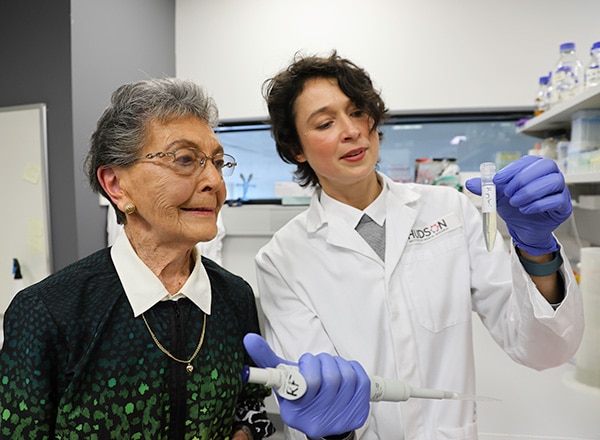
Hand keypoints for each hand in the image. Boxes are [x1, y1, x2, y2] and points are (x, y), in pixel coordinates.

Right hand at [243, 333, 369, 438]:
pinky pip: (361, 380)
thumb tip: (250, 339)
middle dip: (322, 362)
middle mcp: (318, 420)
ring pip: (346, 376)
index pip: (306, 384)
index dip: (306, 369)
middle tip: (316, 362)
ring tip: (329, 367)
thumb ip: (267, 361)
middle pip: (329, 378)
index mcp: (296, 413)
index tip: (303, 366)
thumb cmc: (302, 397)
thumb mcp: (282, 382)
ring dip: (337, 363)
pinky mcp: (358, 412)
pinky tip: (343, 371)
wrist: (322, 420)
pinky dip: (352, 368)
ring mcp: (341, 418)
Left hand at [465, 155, 571, 254]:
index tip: (497, 181)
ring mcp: (560, 190)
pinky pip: (557, 200)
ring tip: (516, 203)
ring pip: (553, 181)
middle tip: (508, 193)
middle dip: (523, 179)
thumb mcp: (497, 196)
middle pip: (545, 165)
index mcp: (534, 168)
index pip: (527, 161)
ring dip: (530, 192)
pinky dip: (538, 204)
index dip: (512, 170)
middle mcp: (550, 175)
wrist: (523, 228)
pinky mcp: (564, 206)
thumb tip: (469, 183)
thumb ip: (485, 188)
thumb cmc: (514, 207)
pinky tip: (525, 210)